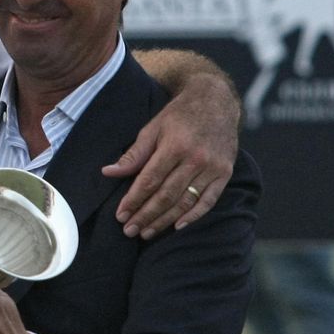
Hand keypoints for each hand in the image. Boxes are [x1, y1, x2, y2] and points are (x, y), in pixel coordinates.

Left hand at [103, 73, 237, 237]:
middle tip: (129, 231)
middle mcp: (196, 159)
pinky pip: (208, 200)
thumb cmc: (179, 115)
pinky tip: (178, 227)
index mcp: (175, 146)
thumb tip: (108, 172)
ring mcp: (213, 167)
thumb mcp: (153, 128)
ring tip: (147, 233)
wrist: (216, 101)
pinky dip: (194, 216)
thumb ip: (134, 154)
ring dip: (165, 220)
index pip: (150, 181)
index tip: (121, 215)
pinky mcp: (225, 173)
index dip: (134, 200)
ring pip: (185, 201)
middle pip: (166, 195)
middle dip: (146, 215)